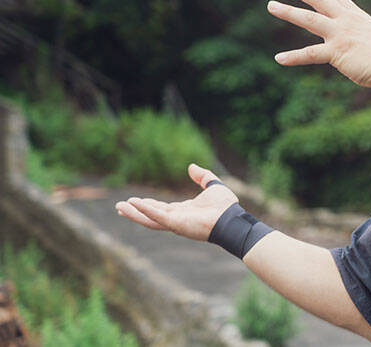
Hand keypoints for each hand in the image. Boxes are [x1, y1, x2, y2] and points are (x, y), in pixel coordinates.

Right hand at [115, 164, 237, 240]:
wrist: (232, 219)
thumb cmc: (226, 207)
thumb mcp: (213, 186)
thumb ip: (203, 176)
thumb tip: (191, 166)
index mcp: (184, 210)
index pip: (162, 207)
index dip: (148, 204)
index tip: (135, 200)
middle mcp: (177, 217)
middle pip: (151, 214)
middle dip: (136, 211)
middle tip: (120, 206)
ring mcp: (175, 222)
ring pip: (149, 218)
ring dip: (134, 213)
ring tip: (119, 207)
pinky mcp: (176, 224)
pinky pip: (156, 217)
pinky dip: (144, 211)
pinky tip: (133, 204)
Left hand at [268, 0, 370, 87]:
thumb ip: (364, 36)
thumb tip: (362, 43)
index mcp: (357, 17)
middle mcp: (346, 21)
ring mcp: (340, 34)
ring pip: (308, 19)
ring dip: (288, 11)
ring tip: (271, 6)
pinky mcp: (336, 52)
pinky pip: (310, 53)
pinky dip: (293, 57)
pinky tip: (279, 58)